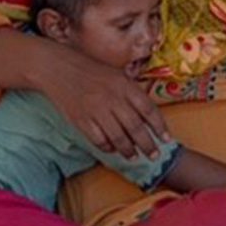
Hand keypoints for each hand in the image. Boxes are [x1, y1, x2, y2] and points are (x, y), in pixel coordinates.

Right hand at [34, 44, 170, 158]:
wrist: (58, 68)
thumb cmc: (91, 71)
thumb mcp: (116, 75)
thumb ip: (132, 93)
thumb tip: (149, 117)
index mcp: (124, 85)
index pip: (148, 110)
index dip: (160, 127)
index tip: (166, 139)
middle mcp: (112, 98)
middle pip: (136, 128)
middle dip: (148, 145)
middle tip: (154, 155)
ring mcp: (96, 110)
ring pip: (118, 137)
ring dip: (129, 150)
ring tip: (134, 156)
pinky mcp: (81, 120)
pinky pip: (99, 140)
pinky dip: (108, 147)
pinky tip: (112, 149)